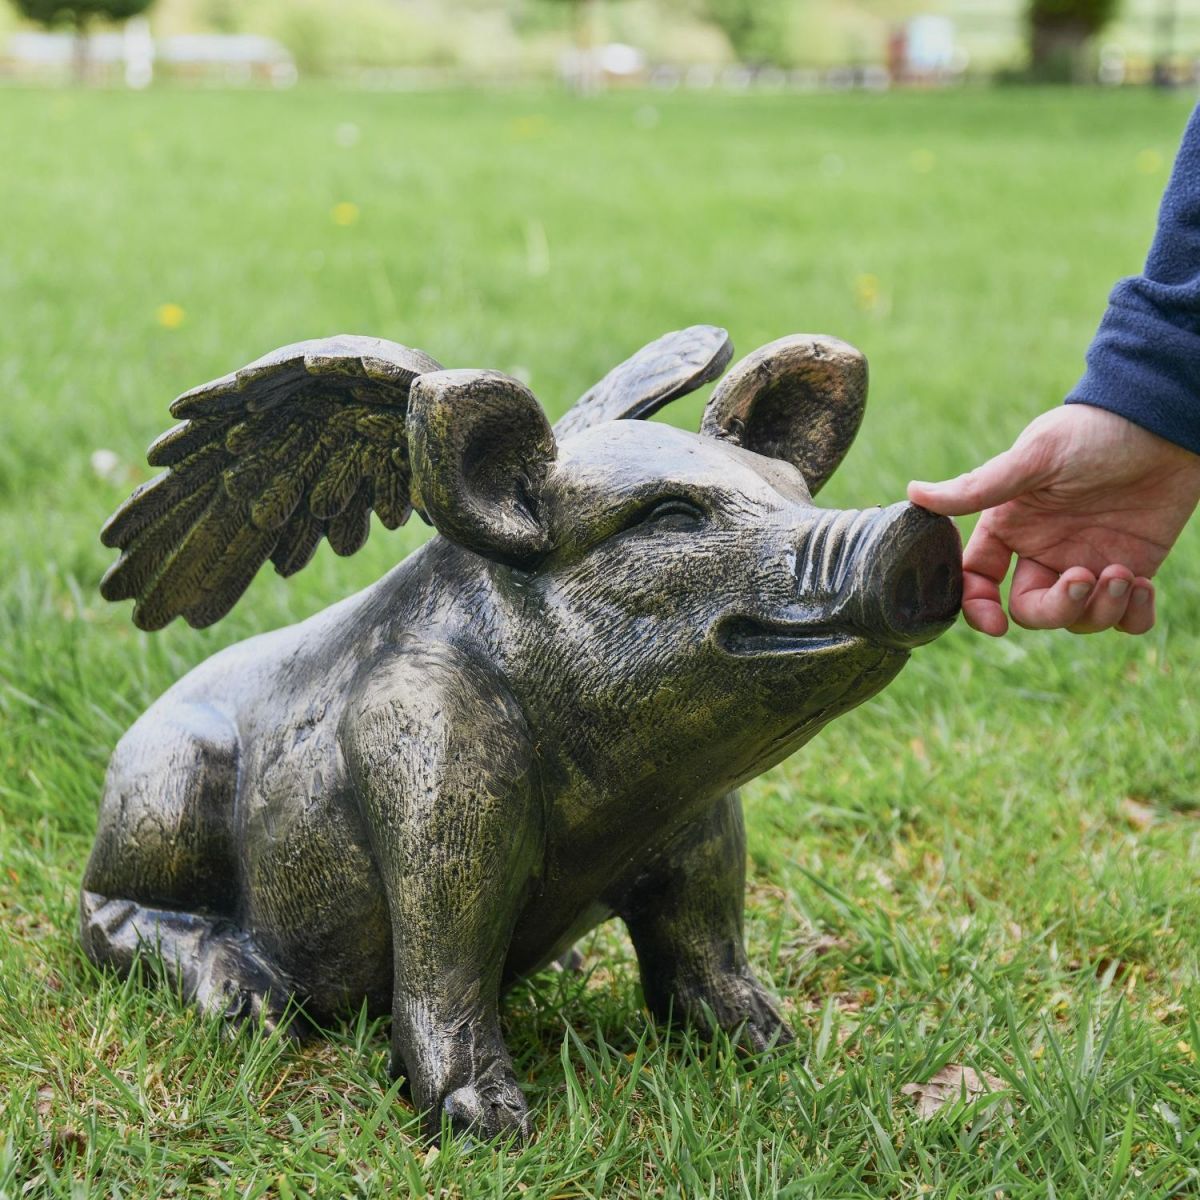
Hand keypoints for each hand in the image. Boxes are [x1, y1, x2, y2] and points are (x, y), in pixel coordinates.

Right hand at [907, 404, 1199, 635]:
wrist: (1165, 423)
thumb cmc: (1094, 432)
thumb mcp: (1034, 458)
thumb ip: (977, 487)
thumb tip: (913, 493)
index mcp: (1013, 527)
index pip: (979, 579)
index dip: (979, 608)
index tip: (996, 624)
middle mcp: (1045, 551)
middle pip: (1031, 611)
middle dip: (1055, 609)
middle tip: (1083, 578)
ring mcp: (1089, 563)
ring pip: (1079, 621)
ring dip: (1099, 610)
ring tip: (1122, 575)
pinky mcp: (1134, 570)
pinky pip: (1126, 620)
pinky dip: (1133, 617)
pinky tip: (1142, 586)